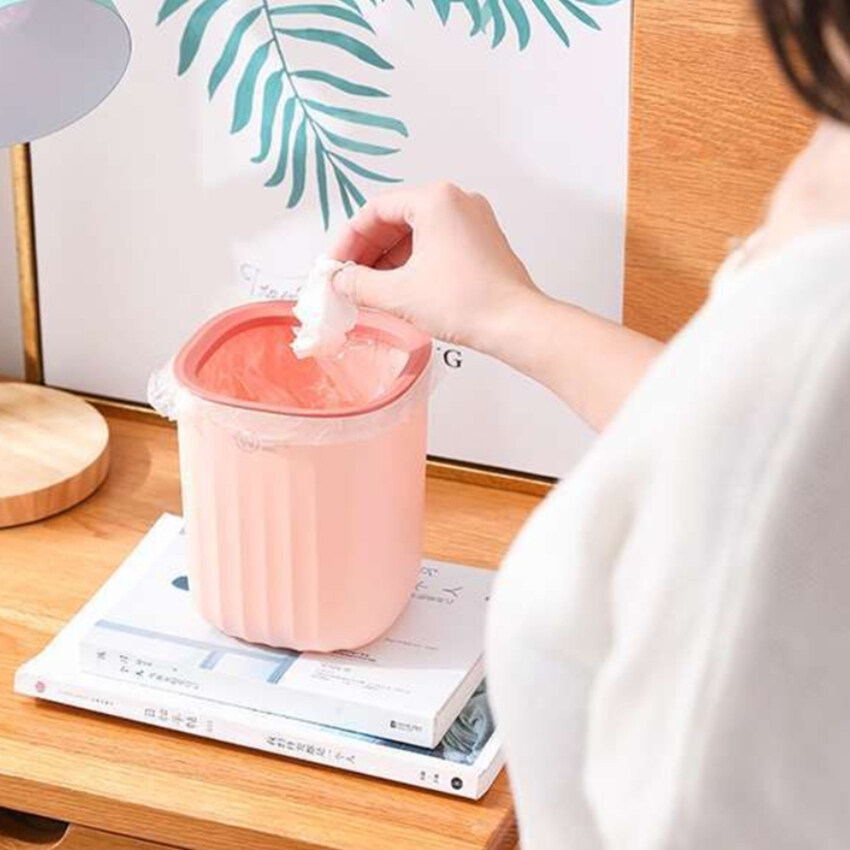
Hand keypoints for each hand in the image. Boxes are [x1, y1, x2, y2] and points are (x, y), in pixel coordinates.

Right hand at [329, 182, 544, 355]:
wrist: (516, 324)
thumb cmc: (467, 302)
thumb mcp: (399, 294)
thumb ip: (360, 285)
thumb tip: (341, 283)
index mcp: (435, 199)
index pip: (374, 211)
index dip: (348, 240)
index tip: (336, 266)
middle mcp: (457, 201)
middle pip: (396, 219)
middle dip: (368, 251)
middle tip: (349, 279)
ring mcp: (474, 220)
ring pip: (417, 232)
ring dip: (389, 259)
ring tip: (372, 289)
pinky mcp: (482, 241)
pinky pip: (437, 243)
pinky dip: (414, 262)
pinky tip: (400, 288)